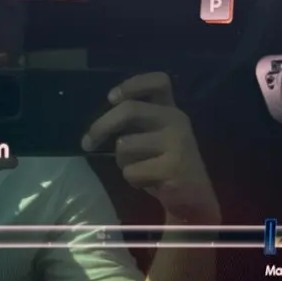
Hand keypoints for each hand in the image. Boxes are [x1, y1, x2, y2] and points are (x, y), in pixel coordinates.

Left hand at [82, 72, 219, 223]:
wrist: (194, 198)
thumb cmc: (166, 165)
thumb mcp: (155, 137)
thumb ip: (136, 123)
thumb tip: (99, 126)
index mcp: (171, 110)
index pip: (159, 81)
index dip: (132, 84)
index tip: (111, 97)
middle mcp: (177, 120)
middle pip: (130, 110)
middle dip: (101, 126)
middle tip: (86, 143)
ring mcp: (177, 142)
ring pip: (124, 145)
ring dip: (122, 161)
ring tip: (140, 169)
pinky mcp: (173, 167)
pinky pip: (131, 171)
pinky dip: (132, 180)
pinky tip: (149, 183)